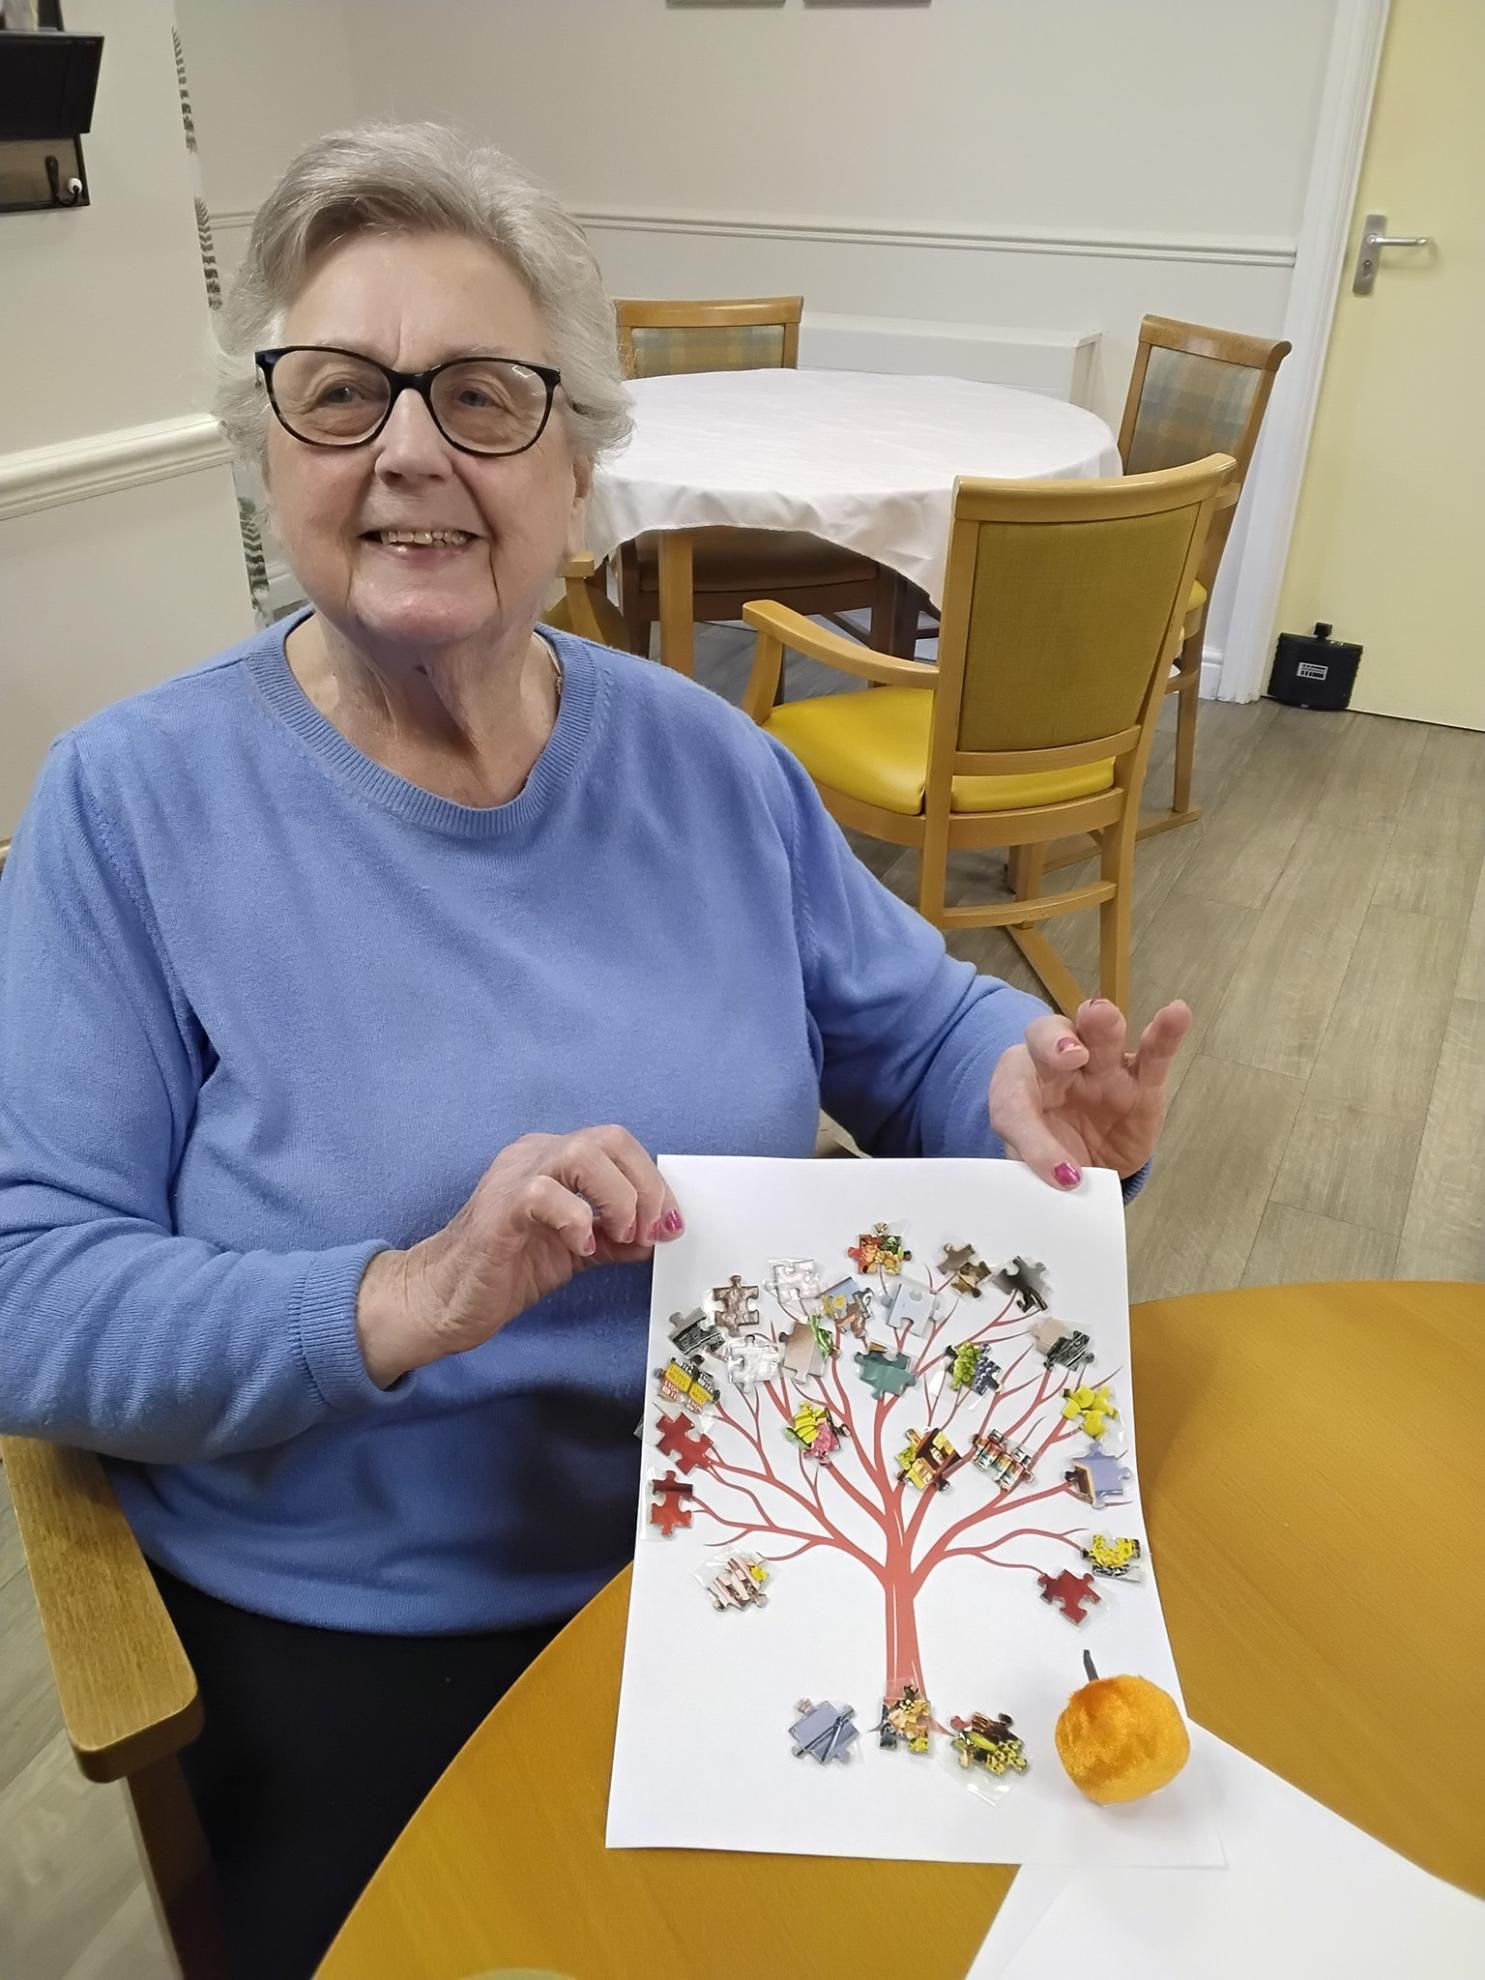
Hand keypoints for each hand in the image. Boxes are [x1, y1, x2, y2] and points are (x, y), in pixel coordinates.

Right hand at [356, 1125, 681, 1386]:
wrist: (444, 1301)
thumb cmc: (505, 1270)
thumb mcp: (578, 1250)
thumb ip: (616, 1237)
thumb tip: (661, 1232)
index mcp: (553, 1159)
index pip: (619, 1145)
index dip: (653, 1182)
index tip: (669, 1225)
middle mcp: (534, 1156)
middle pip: (609, 1138)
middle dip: (644, 1186)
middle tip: (649, 1232)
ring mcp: (514, 1177)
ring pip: (582, 1154)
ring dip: (617, 1198)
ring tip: (619, 1237)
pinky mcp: (499, 1210)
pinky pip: (545, 1194)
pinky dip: (576, 1220)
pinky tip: (580, 1249)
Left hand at [988, 998, 1190, 1189]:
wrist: (1085, 1163)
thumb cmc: (1050, 1152)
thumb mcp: (1032, 1166)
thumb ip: (1041, 1167)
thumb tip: (1069, 1180)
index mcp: (1018, 1085)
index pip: (1012, 1102)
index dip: (1030, 1137)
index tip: (1059, 1171)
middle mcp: (1057, 1068)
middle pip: (1048, 1038)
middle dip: (1054, 1043)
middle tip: (1068, 1056)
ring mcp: (1102, 1070)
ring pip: (1099, 1037)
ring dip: (1100, 1024)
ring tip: (1101, 1015)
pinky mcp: (1141, 1083)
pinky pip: (1152, 1054)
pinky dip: (1165, 1033)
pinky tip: (1177, 1013)